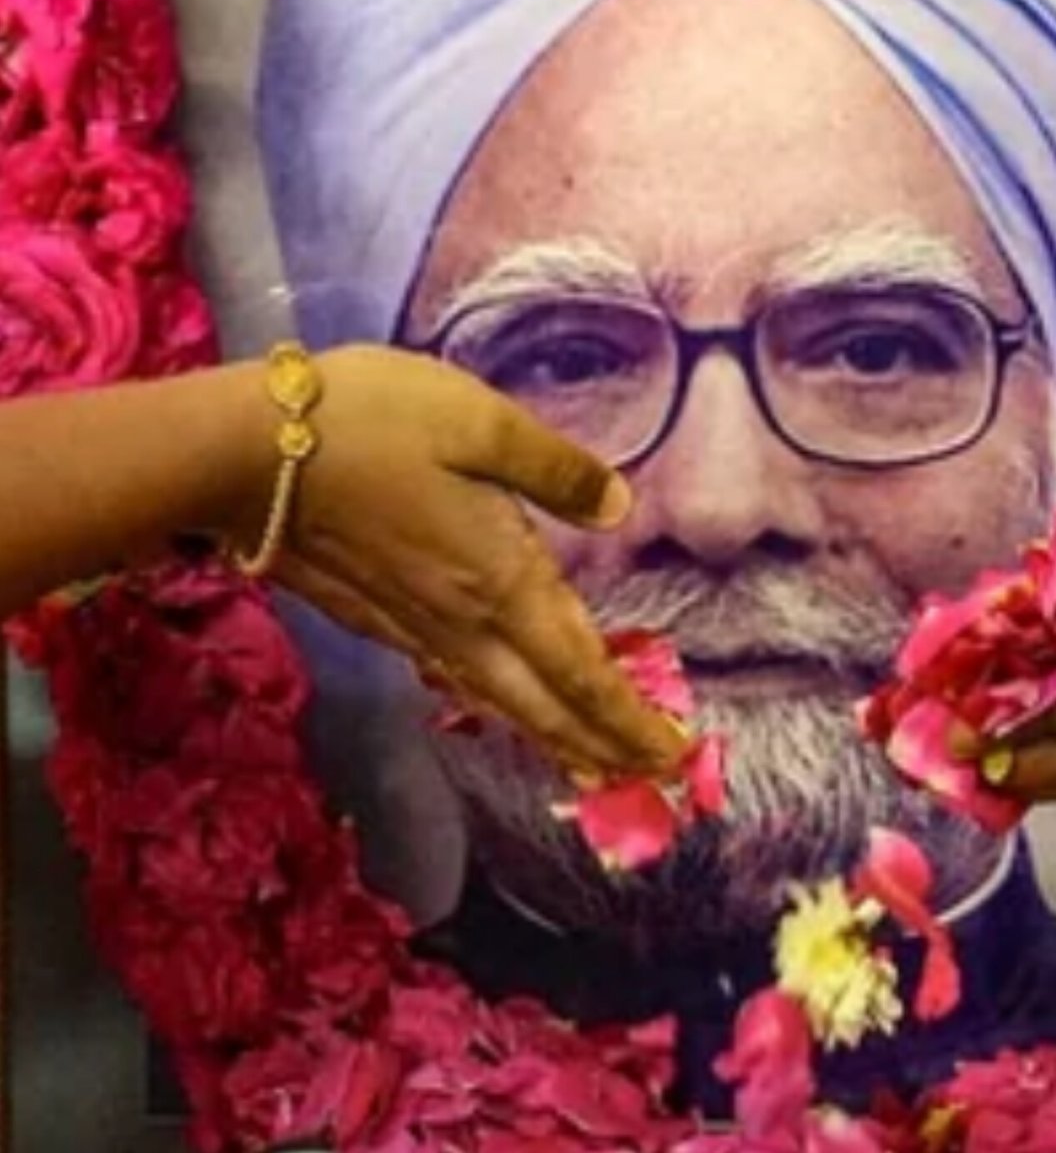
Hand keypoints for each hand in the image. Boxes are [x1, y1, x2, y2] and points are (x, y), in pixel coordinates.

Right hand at [222, 345, 685, 779]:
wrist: (239, 453)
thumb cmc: (368, 421)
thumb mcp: (480, 421)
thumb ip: (554, 468)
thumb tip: (619, 506)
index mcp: (499, 579)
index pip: (580, 671)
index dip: (628, 719)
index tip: (671, 759)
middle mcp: (459, 621)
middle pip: (541, 705)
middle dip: (599, 746)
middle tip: (647, 780)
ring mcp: (408, 625)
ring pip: (494, 699)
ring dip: (548, 735)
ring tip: (586, 762)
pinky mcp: (367, 616)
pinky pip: (450, 676)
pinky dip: (492, 704)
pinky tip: (493, 699)